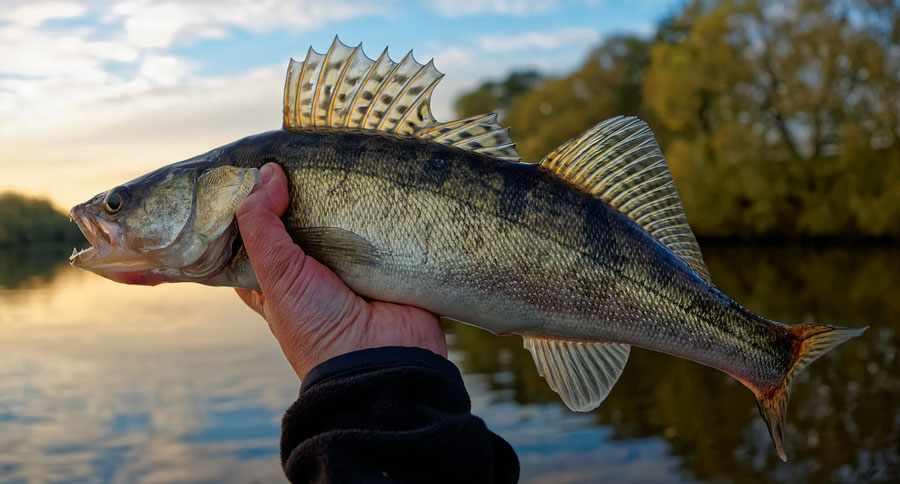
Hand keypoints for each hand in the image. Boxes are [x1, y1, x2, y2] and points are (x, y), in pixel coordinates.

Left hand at [234, 163, 446, 378]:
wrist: (383, 359)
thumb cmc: (317, 327)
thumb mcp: (275, 275)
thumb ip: (261, 224)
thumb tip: (268, 173)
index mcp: (277, 279)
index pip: (257, 233)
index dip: (253, 203)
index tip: (254, 164)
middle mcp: (314, 270)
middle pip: (303, 218)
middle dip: (303, 191)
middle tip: (303, 152)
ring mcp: (353, 264)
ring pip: (343, 218)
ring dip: (345, 195)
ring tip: (341, 155)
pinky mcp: (389, 260)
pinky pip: (383, 224)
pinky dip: (381, 205)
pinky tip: (377, 175)